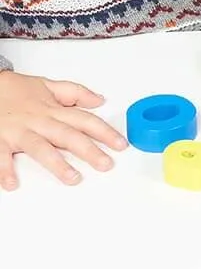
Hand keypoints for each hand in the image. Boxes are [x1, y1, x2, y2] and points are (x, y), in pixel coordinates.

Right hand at [0, 71, 127, 188]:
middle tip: (106, 164)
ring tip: (73, 178)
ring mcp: (18, 131)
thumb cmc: (14, 90)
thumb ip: (75, 92)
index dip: (105, 132)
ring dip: (57, 164)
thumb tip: (99, 100)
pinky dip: (4, 169)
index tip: (121, 144)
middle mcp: (39, 121)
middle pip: (68, 136)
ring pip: (41, 148)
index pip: (85, 121)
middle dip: (89, 151)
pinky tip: (12, 183)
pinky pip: (0, 156)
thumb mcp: (48, 85)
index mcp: (53, 110)